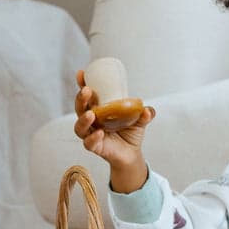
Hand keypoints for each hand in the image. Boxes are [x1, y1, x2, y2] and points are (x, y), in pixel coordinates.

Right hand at [73, 69, 154, 191]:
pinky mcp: (95, 147)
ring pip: (80, 127)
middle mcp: (92, 120)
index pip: (87, 95)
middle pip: (80, 108)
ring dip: (83, 119)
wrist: (131, 154)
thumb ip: (145, 114)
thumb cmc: (131, 132)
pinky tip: (100, 133)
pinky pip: (89, 143)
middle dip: (80, 98)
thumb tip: (148, 110)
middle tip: (87, 91)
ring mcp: (91, 133)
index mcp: (99, 108)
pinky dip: (93, 138)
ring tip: (91, 114)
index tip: (82, 74)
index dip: (83, 84)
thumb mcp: (140, 120)